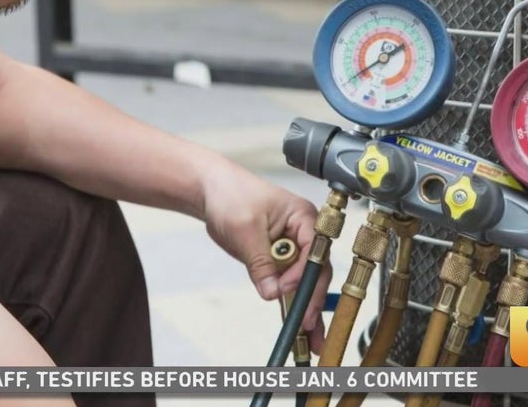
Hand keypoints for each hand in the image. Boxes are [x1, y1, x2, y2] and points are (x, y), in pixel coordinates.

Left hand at [200, 160, 332, 355]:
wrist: (211, 190)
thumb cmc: (231, 195)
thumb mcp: (244, 229)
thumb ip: (260, 262)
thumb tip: (271, 292)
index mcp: (304, 217)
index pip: (315, 251)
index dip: (304, 274)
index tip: (287, 290)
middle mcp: (304, 234)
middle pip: (316, 271)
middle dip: (312, 299)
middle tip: (307, 324)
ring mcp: (293, 248)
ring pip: (305, 283)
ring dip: (307, 308)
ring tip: (312, 338)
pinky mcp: (280, 260)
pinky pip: (289, 284)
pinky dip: (291, 302)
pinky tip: (298, 324)